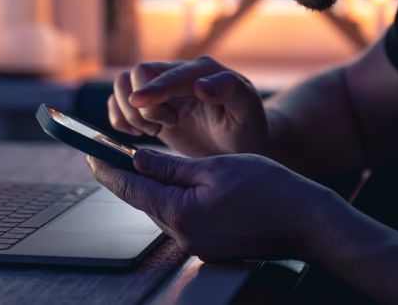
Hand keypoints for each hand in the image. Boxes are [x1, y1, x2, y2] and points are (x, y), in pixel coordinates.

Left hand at [87, 149, 337, 261]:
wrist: (307, 222)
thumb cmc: (268, 189)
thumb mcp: (214, 168)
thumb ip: (171, 166)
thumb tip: (137, 159)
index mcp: (180, 214)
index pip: (131, 188)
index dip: (107, 168)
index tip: (89, 152)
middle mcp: (183, 236)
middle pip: (144, 200)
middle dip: (127, 175)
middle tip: (111, 151)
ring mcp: (197, 245)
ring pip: (162, 208)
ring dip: (153, 186)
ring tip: (145, 162)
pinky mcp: (209, 246)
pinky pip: (181, 218)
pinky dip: (173, 198)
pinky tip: (178, 184)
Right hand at [107, 56, 267, 155]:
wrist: (237, 141)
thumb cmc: (245, 126)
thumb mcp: (247, 110)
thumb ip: (229, 91)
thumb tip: (201, 85)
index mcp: (202, 71)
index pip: (169, 74)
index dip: (154, 89)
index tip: (139, 102)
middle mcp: (177, 73)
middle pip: (137, 73)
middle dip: (143, 105)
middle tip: (165, 126)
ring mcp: (160, 88)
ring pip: (122, 84)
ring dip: (129, 111)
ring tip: (153, 130)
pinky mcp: (148, 104)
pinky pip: (117, 102)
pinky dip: (119, 118)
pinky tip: (140, 132)